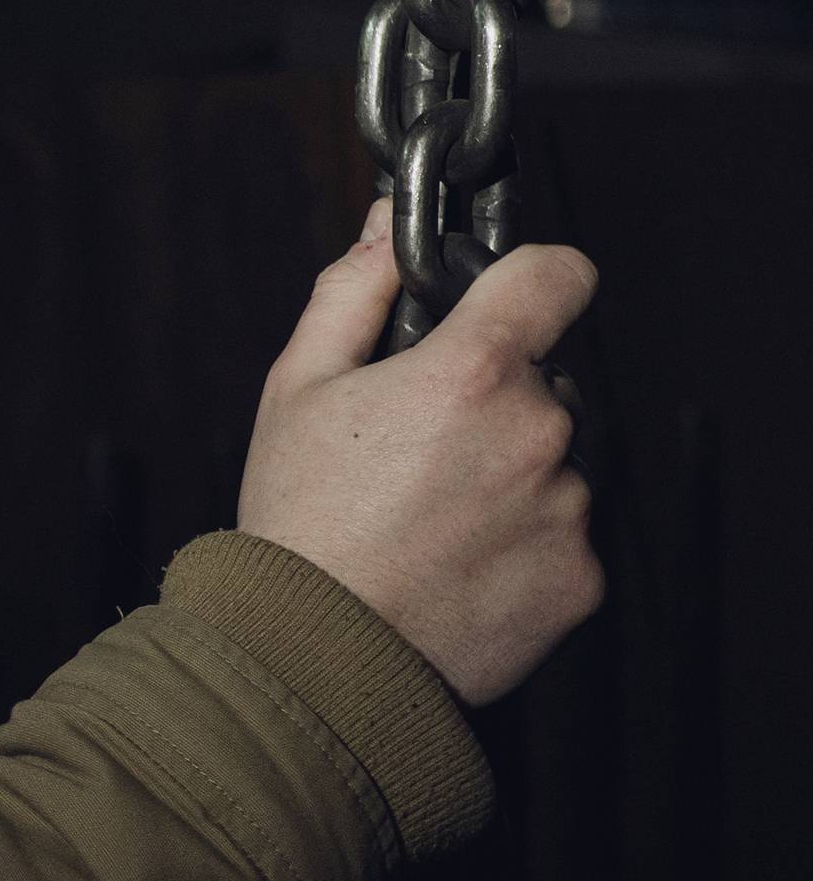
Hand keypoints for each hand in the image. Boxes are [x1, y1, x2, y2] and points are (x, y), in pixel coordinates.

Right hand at [236, 198, 603, 706]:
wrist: (318, 653)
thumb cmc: (298, 514)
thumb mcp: (297, 386)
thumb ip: (354, 291)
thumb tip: (388, 226)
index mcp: (471, 371)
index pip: (557, 275)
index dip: (532, 277)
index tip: (509, 298)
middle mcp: (538, 432)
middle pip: (545, 383)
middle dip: (496, 400)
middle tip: (418, 449)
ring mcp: (568, 509)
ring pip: (555, 462)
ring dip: (511, 475)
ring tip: (428, 519)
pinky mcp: (582, 577)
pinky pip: (563, 535)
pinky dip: (520, 543)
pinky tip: (453, 564)